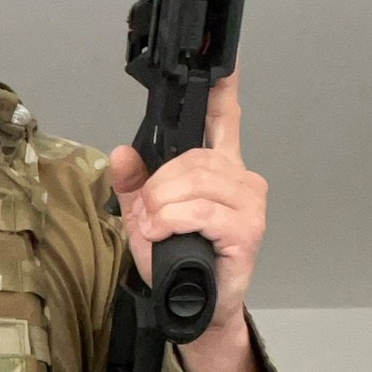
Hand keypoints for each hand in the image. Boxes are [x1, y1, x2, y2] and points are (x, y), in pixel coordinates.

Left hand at [108, 70, 266, 334]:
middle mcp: (241, 179)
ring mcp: (249, 203)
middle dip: (158, 187)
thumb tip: (123, 154)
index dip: (224, 91)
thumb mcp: (146, 218)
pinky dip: (173, 221)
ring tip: (156, 230)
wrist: (197, 308)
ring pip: (193, 183)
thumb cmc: (180, 263)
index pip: (225, 120)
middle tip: (149, 216)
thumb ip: (135, 184)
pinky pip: (200, 210)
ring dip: (162, 207)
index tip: (226, 63)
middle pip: (191, 158)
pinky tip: (164, 234)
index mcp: (220, 169)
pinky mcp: (247, 228)